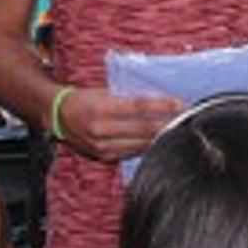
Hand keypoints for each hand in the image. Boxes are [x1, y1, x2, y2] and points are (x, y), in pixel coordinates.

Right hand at [58, 87, 181, 161]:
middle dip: (168, 123)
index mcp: (100, 107)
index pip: (139, 107)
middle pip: (143, 128)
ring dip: (162, 137)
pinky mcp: (105, 156)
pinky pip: (133, 152)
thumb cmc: (84, 99)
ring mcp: (102, 146)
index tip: (181, 104)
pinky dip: (148, 146)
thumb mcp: (104, 91)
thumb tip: (161, 101)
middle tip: (188, 118)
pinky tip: (159, 140)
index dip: (162, 106)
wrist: (59, 116)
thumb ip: (129, 97)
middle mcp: (100, 129)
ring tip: (178, 129)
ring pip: (141, 144)